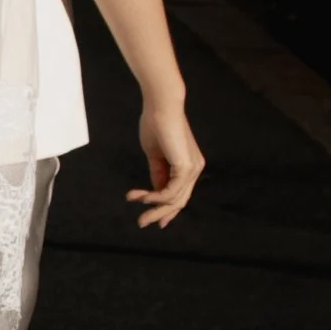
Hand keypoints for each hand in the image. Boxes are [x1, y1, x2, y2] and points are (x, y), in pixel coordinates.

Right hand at [128, 95, 203, 229]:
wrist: (160, 106)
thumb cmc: (155, 124)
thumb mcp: (155, 155)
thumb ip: (158, 172)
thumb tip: (155, 190)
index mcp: (188, 165)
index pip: (180, 194)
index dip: (166, 209)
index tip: (152, 219)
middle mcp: (194, 169)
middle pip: (179, 201)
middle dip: (159, 214)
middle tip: (142, 223)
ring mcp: (192, 169)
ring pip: (174, 199)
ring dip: (153, 207)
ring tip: (136, 210)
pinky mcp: (186, 167)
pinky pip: (170, 191)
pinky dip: (155, 197)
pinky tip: (141, 197)